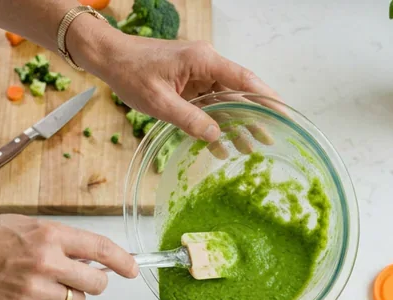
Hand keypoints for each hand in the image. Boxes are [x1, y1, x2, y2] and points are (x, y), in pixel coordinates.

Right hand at [0, 216, 137, 299]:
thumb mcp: (24, 225)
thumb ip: (58, 241)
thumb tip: (90, 259)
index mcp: (48, 235)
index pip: (100, 249)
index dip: (122, 261)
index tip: (133, 269)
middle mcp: (46, 262)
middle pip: (96, 284)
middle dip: (94, 283)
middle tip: (80, 278)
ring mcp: (34, 290)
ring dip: (66, 296)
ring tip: (38, 281)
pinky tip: (20, 292)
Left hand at [70, 19, 277, 140]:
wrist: (109, 58)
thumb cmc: (130, 72)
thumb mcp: (159, 101)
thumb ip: (189, 119)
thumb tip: (216, 135)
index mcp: (204, 61)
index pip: (244, 79)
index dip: (266, 98)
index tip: (282, 114)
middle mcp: (206, 64)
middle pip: (239, 91)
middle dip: (253, 116)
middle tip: (267, 141)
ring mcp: (199, 73)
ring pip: (225, 99)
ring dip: (235, 123)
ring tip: (248, 149)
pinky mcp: (190, 82)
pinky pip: (209, 103)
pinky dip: (215, 122)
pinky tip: (220, 144)